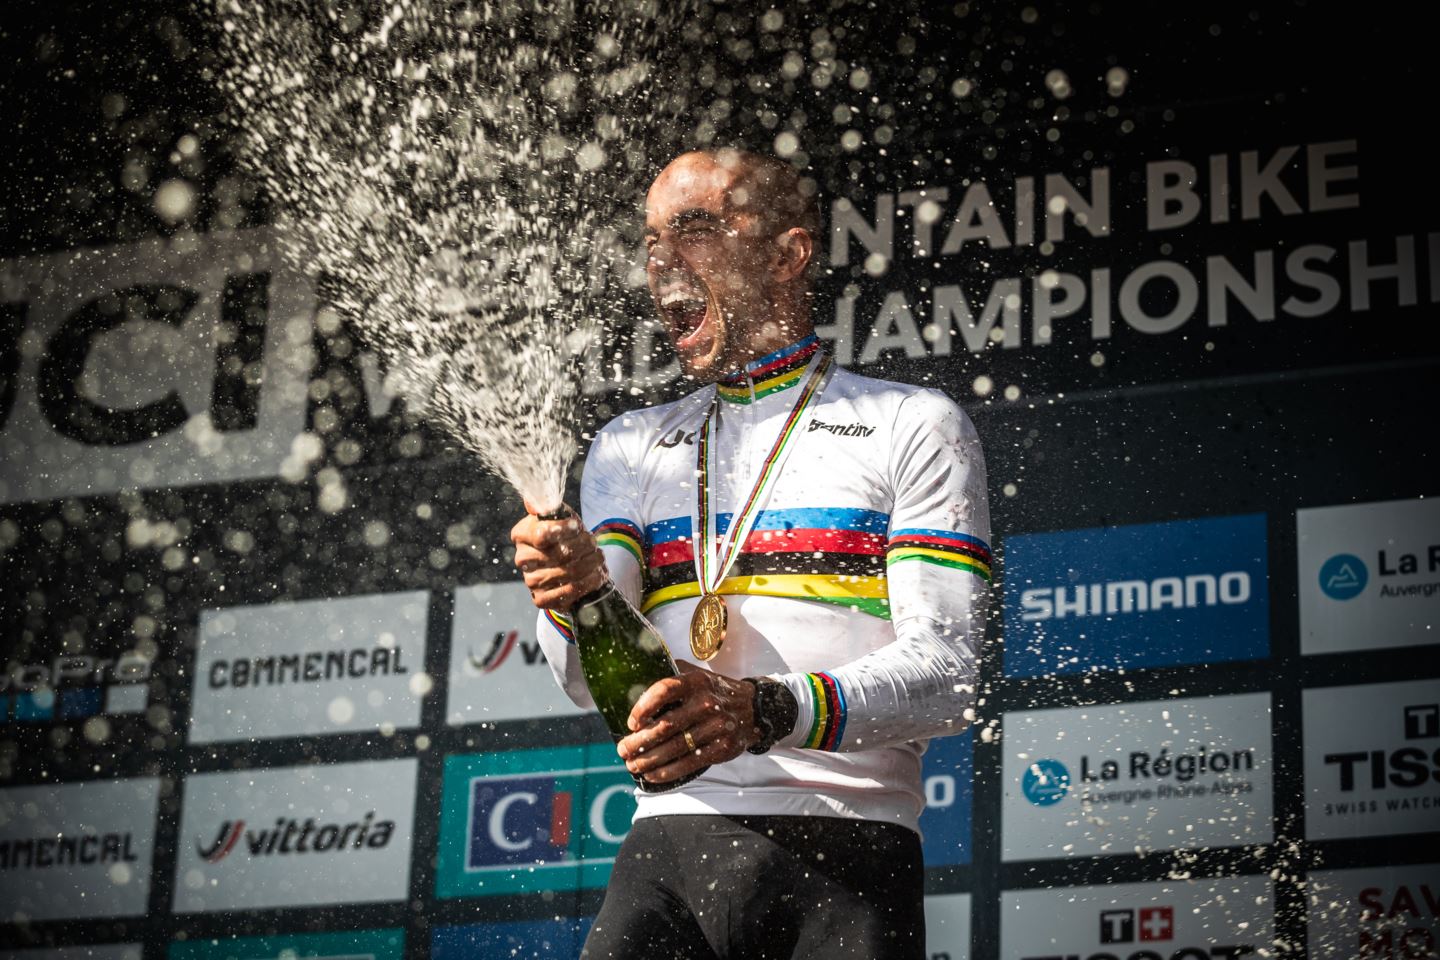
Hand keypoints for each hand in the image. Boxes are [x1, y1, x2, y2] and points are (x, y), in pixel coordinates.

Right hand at [509, 504, 607, 610]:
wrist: (569, 566)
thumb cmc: (565, 538)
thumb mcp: (561, 517)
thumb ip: (550, 508)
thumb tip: (531, 501)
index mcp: (522, 534)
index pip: (542, 534)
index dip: (564, 531)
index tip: (578, 527)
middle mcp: (522, 558)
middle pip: (561, 554)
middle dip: (585, 548)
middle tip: (595, 545)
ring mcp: (530, 580)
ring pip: (570, 573)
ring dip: (591, 565)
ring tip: (598, 559)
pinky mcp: (541, 599)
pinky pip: (570, 591)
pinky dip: (588, 583)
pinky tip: (595, 576)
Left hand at [616, 662, 759, 784]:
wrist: (755, 708)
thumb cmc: (716, 692)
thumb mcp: (698, 675)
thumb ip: (673, 673)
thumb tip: (639, 676)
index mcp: (696, 682)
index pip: (664, 690)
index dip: (643, 707)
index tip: (631, 722)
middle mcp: (706, 703)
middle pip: (665, 725)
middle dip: (638, 742)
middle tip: (622, 750)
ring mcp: (716, 726)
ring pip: (675, 748)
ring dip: (648, 760)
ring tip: (632, 765)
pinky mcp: (722, 747)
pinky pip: (690, 763)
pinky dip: (668, 771)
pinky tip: (652, 774)